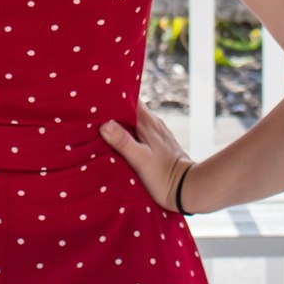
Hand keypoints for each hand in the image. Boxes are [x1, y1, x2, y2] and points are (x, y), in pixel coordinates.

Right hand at [99, 99, 195, 213]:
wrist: (189, 188)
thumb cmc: (164, 176)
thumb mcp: (140, 160)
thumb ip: (123, 142)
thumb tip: (104, 123)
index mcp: (147, 123)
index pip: (129, 98)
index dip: (113, 95)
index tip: (96, 97)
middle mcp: (154, 122)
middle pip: (131, 106)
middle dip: (114, 106)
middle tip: (94, 109)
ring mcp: (158, 131)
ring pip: (136, 117)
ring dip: (121, 118)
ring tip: (103, 122)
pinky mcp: (160, 142)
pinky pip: (141, 128)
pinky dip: (129, 129)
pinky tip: (121, 137)